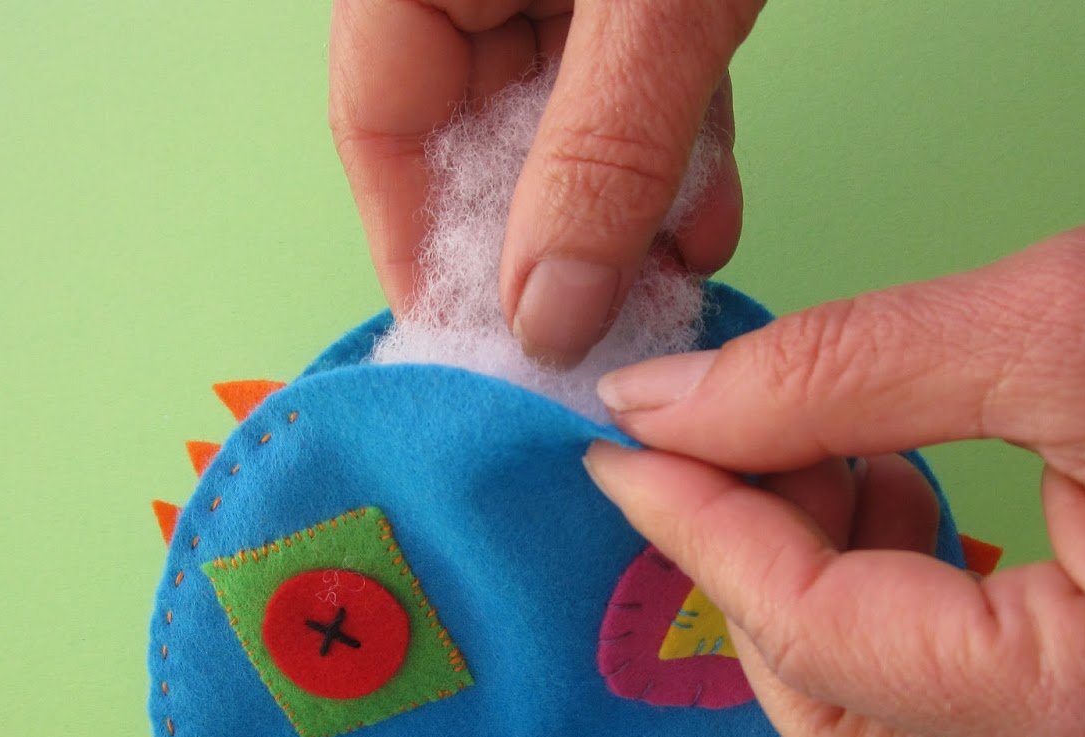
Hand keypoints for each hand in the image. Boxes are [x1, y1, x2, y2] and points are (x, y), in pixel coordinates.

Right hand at [328, 0, 764, 365]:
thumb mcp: (652, 10)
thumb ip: (602, 158)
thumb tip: (551, 322)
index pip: (380, 132)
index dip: (422, 257)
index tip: (480, 355)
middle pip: (471, 143)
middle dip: (550, 247)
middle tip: (602, 333)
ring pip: (560, 128)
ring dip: (624, 214)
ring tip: (674, 278)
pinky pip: (626, 87)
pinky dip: (667, 152)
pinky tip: (704, 216)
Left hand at [585, 166, 1084, 736]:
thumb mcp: (1077, 317)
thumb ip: (839, 374)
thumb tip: (664, 410)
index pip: (828, 637)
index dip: (703, 534)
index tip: (626, 453)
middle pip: (849, 734)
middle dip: (761, 591)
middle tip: (742, 452)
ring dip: (828, 605)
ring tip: (848, 458)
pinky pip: (977, 712)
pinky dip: (906, 615)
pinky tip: (910, 497)